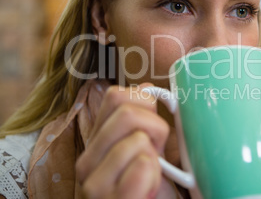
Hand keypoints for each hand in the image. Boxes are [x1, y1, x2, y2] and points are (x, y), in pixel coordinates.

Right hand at [76, 84, 169, 198]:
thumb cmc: (149, 188)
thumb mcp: (147, 150)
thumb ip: (142, 121)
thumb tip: (146, 88)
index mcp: (97, 142)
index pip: (117, 96)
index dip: (145, 104)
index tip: (152, 128)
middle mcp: (87, 161)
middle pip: (128, 113)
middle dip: (157, 129)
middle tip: (156, 154)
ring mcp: (95, 184)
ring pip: (139, 139)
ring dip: (157, 158)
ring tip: (152, 176)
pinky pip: (143, 164)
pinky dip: (155, 175)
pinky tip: (149, 188)